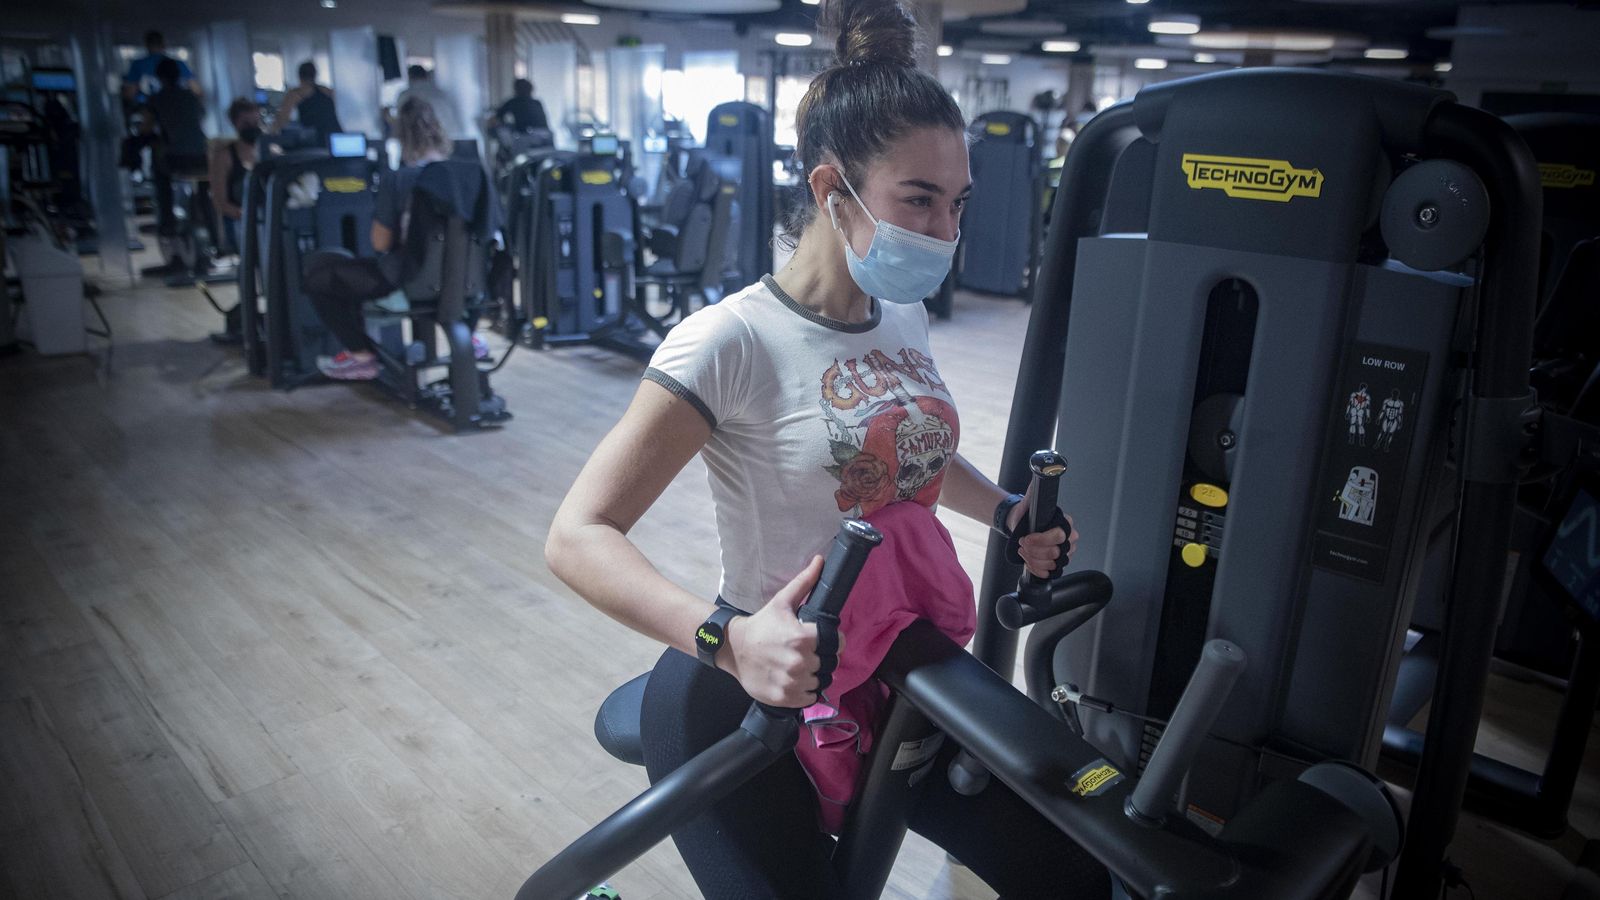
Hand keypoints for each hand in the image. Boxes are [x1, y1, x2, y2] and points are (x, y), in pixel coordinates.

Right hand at [724, 556, 823, 706]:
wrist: (734, 648)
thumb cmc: (761, 624)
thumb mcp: (782, 601)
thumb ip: (805, 582)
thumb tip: (821, 560)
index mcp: (803, 638)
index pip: (838, 644)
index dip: (835, 642)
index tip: (825, 641)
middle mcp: (800, 662)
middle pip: (830, 664)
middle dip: (823, 658)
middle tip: (810, 654)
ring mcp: (792, 682)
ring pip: (820, 682)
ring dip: (815, 675)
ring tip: (802, 667)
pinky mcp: (784, 697)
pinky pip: (808, 697)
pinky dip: (805, 691)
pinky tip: (795, 680)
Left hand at [1006, 495, 1078, 579]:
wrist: (1019, 526)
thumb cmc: (1026, 515)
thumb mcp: (1029, 501)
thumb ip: (1034, 489)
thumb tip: (1040, 472)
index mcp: (1065, 523)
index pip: (1059, 535)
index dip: (1041, 539)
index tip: (1027, 537)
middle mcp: (1069, 539)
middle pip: (1056, 552)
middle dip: (1035, 550)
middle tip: (1023, 543)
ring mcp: (1064, 553)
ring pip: (1053, 564)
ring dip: (1033, 559)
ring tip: (1024, 551)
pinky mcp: (1056, 564)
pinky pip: (1050, 573)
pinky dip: (1036, 569)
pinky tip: (1028, 561)